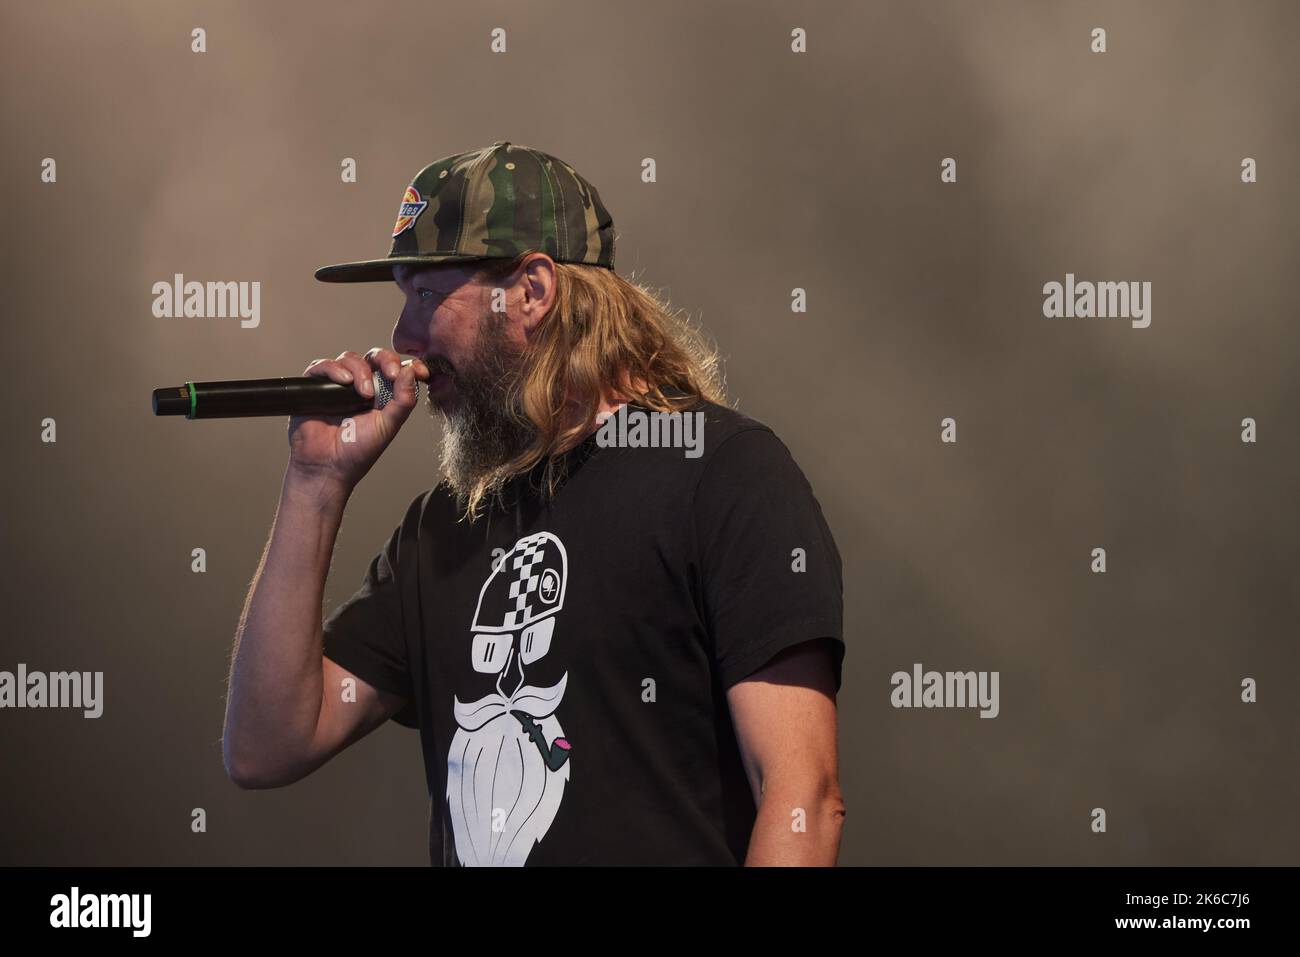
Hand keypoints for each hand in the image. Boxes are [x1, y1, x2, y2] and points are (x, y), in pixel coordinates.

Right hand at [286, 348, 429, 490]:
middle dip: (385, 359)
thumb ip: (403, 400)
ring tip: (363, 393)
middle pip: (374, 357)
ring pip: (350, 358)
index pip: (395, 369)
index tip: (421, 370)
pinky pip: (322, 366)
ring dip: (360, 370)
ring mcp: (337, 385)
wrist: (327, 467)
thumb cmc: (357, 451)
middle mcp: (360, 386)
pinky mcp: (315, 387)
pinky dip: (334, 369)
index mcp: (381, 395)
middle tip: (391, 373)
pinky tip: (344, 381)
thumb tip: (411, 371)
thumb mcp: (388, 426)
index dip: (408, 364)